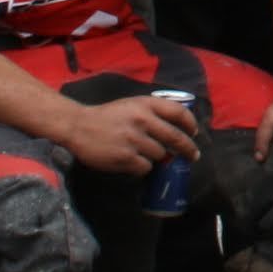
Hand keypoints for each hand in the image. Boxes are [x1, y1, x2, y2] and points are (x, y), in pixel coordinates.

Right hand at [68, 90, 197, 177]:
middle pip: (176, 138)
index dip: (191, 124)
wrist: (78, 126)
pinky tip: (133, 161)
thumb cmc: (107, 116)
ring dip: (157, 157)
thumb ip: (152, 113)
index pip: (179, 112)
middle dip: (188, 149)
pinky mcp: (125, 158)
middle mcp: (142, 120)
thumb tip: (177, 128)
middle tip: (193, 156)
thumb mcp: (131, 105)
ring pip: (161, 154)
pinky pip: (146, 167)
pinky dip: (142, 167)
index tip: (194, 133)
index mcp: (145, 104)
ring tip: (144, 154)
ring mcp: (134, 140)